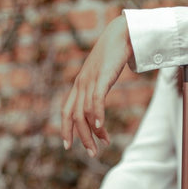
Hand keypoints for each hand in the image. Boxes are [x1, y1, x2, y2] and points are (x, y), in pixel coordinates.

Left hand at [61, 15, 134, 155]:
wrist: (122, 34)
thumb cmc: (114, 56)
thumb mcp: (103, 77)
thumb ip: (99, 91)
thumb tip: (100, 106)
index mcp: (79, 85)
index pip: (66, 111)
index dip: (65, 130)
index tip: (68, 146)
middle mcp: (80, 84)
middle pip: (75, 117)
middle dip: (82, 138)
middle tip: (92, 154)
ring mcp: (89, 80)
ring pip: (85, 113)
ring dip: (93, 133)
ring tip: (103, 145)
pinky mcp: (101, 77)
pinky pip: (96, 100)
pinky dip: (97, 116)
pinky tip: (101, 128)